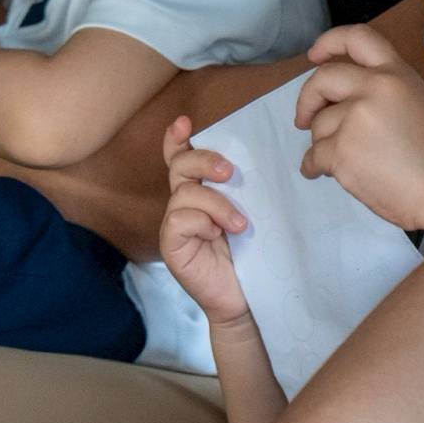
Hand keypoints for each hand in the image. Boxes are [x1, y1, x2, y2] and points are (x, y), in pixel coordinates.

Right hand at [158, 115, 250, 324]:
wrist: (245, 300)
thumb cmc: (250, 256)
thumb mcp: (249, 214)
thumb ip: (241, 190)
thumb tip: (251, 161)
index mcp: (200, 194)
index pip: (180, 159)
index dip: (176, 139)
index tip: (184, 122)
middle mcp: (184, 205)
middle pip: (180, 167)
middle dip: (205, 161)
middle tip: (230, 172)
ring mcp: (174, 226)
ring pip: (184, 193)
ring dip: (216, 204)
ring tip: (240, 224)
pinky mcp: (171, 245)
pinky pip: (178, 219)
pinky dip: (202, 222)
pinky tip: (217, 237)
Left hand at [294, 24, 423, 231]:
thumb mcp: (415, 101)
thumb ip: (380, 92)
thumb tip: (336, 101)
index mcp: (396, 73)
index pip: (358, 37)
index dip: (329, 42)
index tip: (314, 56)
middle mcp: (374, 88)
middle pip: (322, 79)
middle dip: (307, 100)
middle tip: (304, 118)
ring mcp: (356, 119)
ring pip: (318, 125)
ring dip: (323, 144)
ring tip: (346, 160)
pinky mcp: (342, 152)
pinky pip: (313, 157)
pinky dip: (315, 168)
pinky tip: (328, 173)